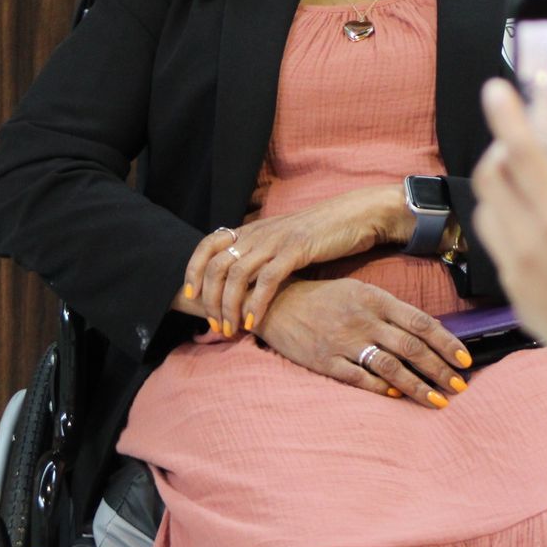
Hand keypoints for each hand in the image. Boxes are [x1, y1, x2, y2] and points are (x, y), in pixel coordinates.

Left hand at [182, 186, 404, 335]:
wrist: (355, 216)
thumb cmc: (321, 234)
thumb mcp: (283, 240)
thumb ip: (262, 254)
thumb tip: (242, 281)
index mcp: (253, 229)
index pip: (208, 244)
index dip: (193, 269)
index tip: (191, 297)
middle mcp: (259, 232)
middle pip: (217, 265)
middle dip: (211, 300)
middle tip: (214, 325)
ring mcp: (276, 240)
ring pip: (237, 274)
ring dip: (229, 307)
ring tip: (230, 330)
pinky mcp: (296, 250)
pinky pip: (267, 279)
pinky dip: (256, 303)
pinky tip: (252, 322)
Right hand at [256, 278, 474, 406]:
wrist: (278, 303)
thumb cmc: (325, 298)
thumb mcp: (360, 292)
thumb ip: (391, 310)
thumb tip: (425, 333)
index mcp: (376, 299)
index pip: (421, 322)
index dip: (446, 342)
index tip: (465, 360)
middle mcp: (364, 319)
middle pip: (411, 347)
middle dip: (440, 369)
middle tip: (460, 386)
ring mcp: (345, 341)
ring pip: (391, 367)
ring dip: (418, 386)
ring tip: (438, 401)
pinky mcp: (326, 361)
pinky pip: (360, 379)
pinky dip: (382, 390)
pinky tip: (398, 398)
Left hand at [470, 80, 546, 399]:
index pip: (521, 155)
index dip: (505, 116)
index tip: (495, 89)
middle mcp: (531, 245)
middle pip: (490, 178)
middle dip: (499, 148)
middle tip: (521, 139)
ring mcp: (518, 274)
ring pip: (485, 212)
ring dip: (497, 187)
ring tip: (526, 181)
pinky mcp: (517, 298)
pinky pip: (497, 246)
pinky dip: (505, 223)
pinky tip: (538, 229)